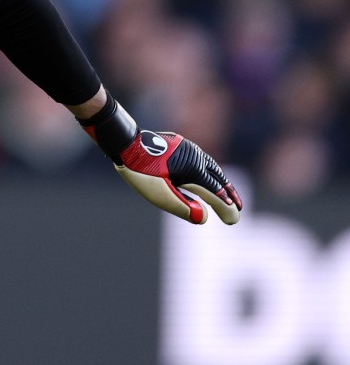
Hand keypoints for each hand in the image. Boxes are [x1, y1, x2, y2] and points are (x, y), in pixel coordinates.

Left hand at [78, 92, 242, 224]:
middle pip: (218, 179)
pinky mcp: (181, 144)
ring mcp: (188, 148)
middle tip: (238, 208)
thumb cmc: (141, 172)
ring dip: (221, 181)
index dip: (226, 207)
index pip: (215, 193)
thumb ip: (183, 207)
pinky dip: (209, 171)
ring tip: (228, 193)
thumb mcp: (160, 195)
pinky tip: (208, 176)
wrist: (126, 144)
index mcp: (193, 170)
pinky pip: (201, 160)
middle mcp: (195, 157)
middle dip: (229, 194)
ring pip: (211, 168)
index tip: (234, 220)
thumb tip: (205, 218)